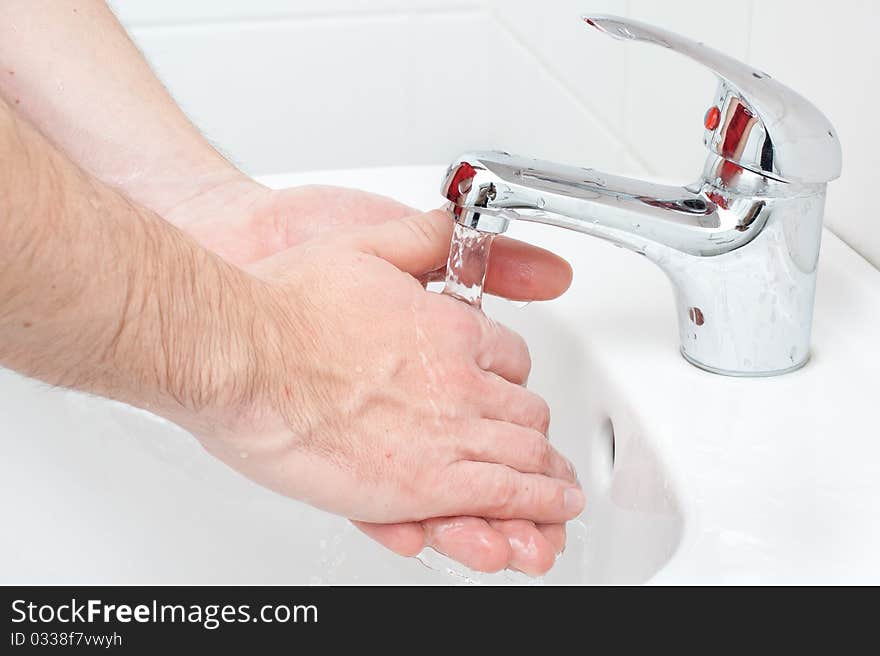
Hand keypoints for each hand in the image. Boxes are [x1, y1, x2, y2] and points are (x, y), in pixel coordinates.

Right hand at [167, 178, 578, 573]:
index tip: (507, 390)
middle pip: (525, 410)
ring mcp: (445, 433)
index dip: (511, 377)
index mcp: (448, 328)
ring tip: (559, 498)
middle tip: (541, 451)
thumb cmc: (282, 306)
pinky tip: (542, 516)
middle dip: (535, 432)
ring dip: (547, 479)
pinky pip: (502, 497)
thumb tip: (455, 223)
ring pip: (525, 456)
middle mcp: (458, 379)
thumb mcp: (361, 245)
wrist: (240, 354)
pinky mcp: (424, 483)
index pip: (510, 357)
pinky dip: (533, 507)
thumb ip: (420, 238)